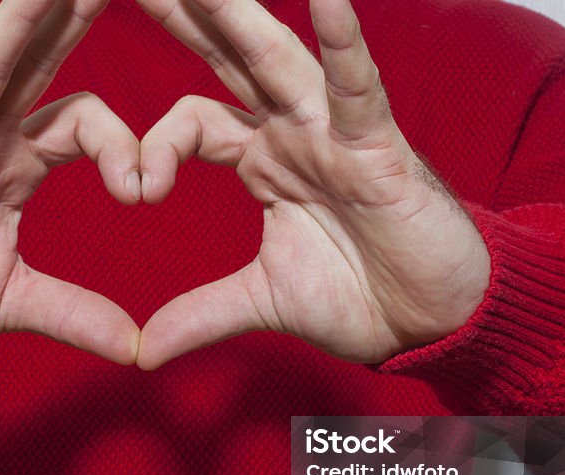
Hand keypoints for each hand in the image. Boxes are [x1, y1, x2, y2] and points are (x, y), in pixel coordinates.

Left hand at [135, 0, 490, 369]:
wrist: (429, 325)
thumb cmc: (362, 300)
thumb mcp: (263, 303)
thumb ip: (201, 315)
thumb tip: (144, 351)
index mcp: (263, 162)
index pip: (190, 122)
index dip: (153, 146)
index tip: (136, 193)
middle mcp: (293, 133)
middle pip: (227, 59)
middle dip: (185, 14)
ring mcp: (333, 134)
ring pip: (278, 59)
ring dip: (239, 14)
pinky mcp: (378, 147)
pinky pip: (357, 87)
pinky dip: (344, 43)